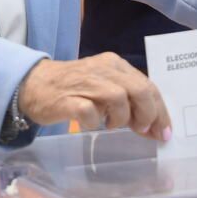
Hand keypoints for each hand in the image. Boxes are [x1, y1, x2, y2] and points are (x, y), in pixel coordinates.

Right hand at [16, 54, 170, 141]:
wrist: (33, 84)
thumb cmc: (73, 89)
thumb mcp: (104, 88)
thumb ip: (129, 102)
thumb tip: (154, 128)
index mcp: (115, 65)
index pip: (148, 85)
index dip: (160, 111)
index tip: (163, 132)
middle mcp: (103, 69)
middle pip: (139, 90)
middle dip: (147, 115)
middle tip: (140, 130)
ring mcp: (85, 83)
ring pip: (119, 99)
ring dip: (120, 119)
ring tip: (109, 125)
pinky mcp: (67, 99)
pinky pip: (90, 112)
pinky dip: (94, 122)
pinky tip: (89, 125)